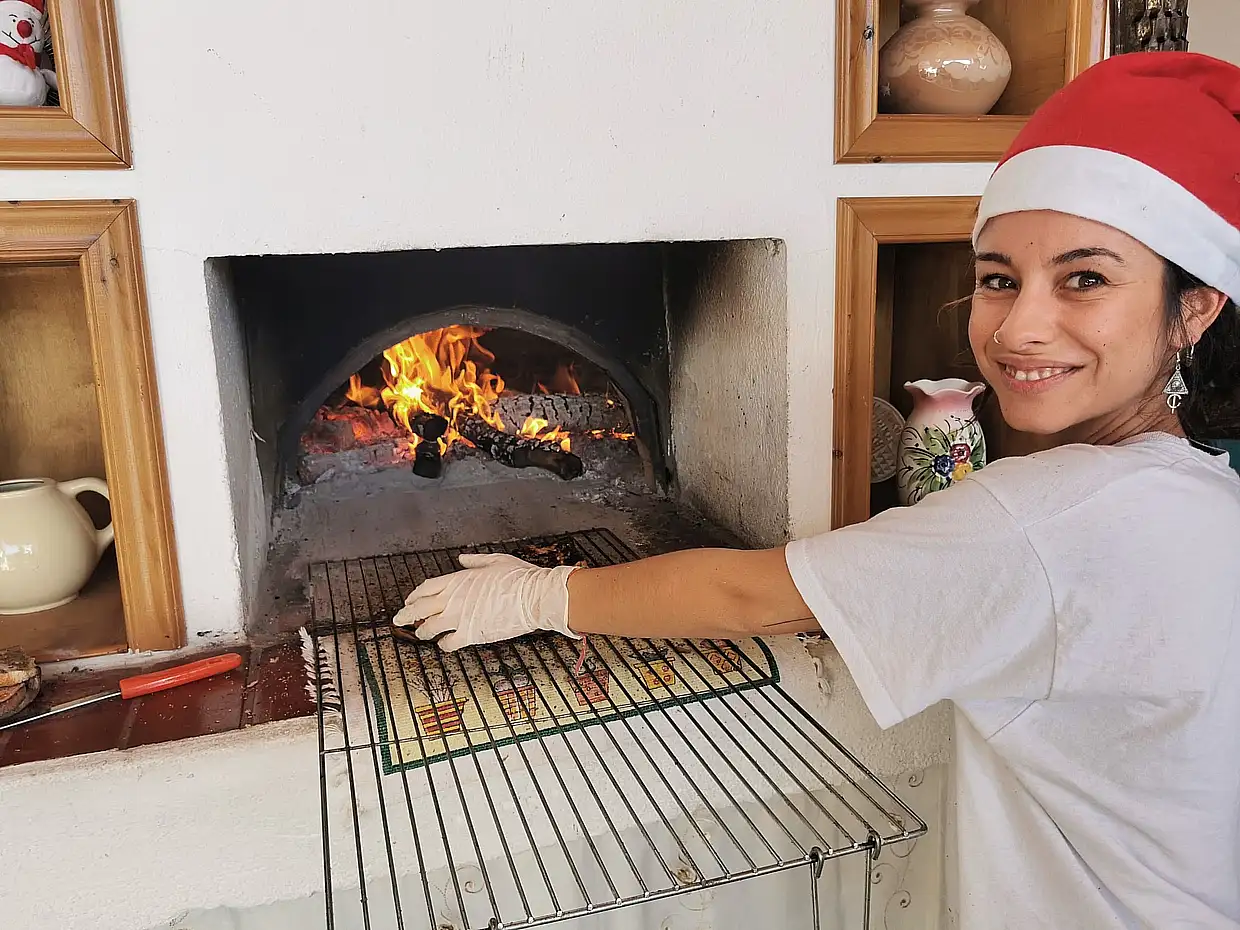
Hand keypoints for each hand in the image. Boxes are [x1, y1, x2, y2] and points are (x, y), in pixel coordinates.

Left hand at [392, 553, 580, 650]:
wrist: (533, 597)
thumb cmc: (519, 577)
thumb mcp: (495, 561)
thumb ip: (475, 561)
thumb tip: (462, 558)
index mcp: (458, 579)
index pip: (427, 587)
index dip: (415, 595)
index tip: (410, 600)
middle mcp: (453, 598)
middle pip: (420, 608)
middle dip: (406, 615)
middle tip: (398, 620)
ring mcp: (459, 617)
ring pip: (430, 628)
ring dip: (423, 632)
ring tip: (421, 635)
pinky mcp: (470, 634)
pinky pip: (449, 642)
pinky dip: (444, 644)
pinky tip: (444, 645)